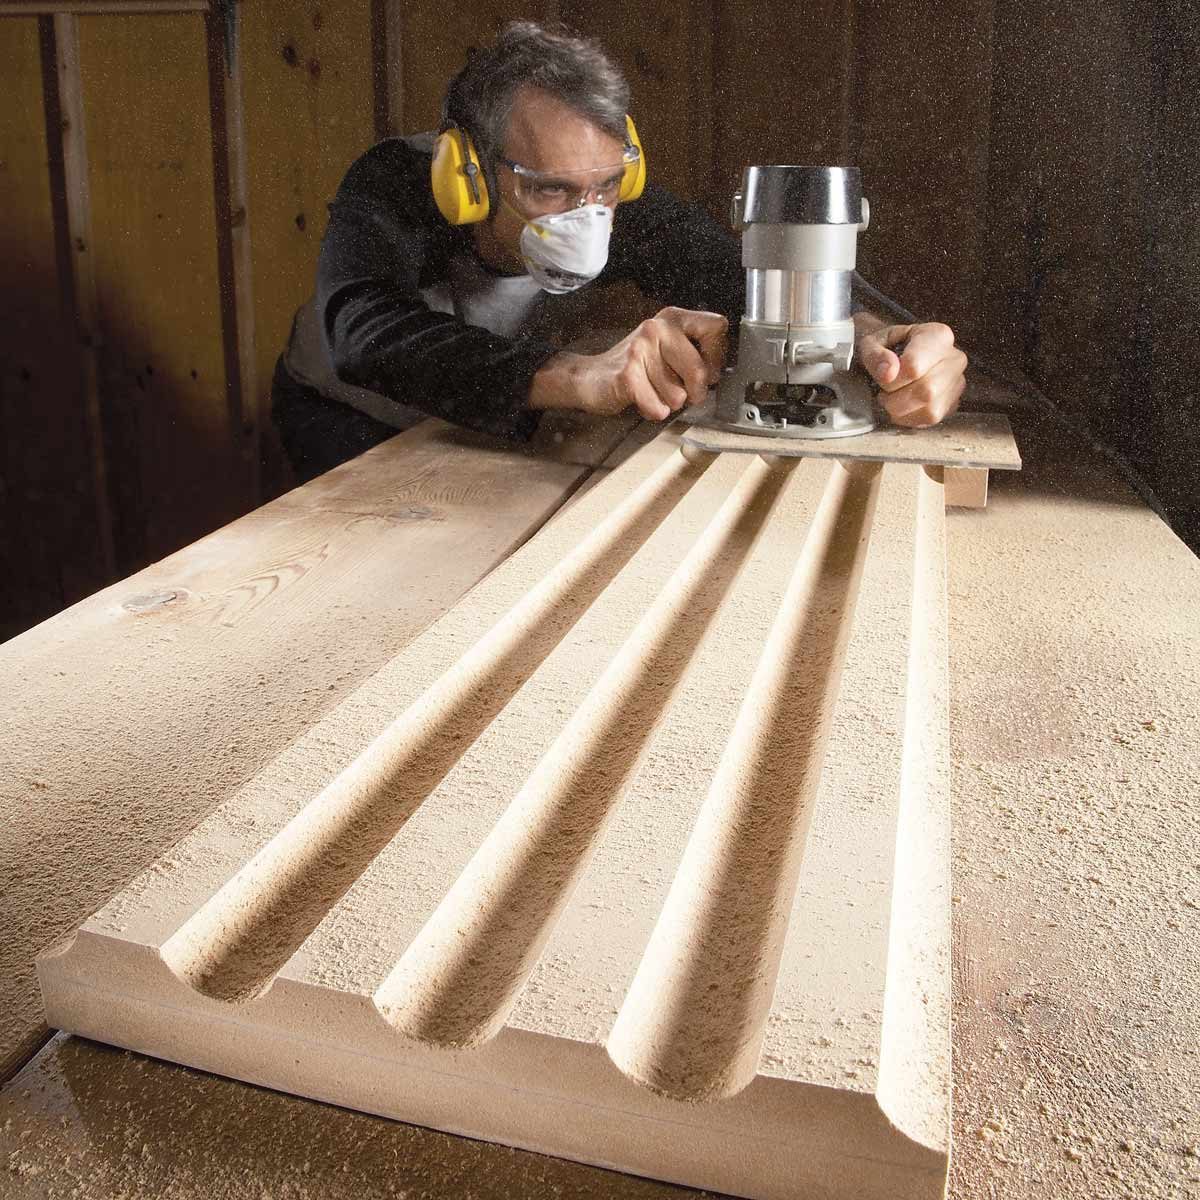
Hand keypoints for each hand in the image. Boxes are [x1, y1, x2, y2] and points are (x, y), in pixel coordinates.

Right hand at [530, 307, 728, 420]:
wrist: (590, 377)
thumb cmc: (636, 367)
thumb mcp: (667, 350)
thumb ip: (694, 354)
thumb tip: (718, 375)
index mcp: (672, 319)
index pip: (716, 326)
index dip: (717, 356)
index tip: (709, 372)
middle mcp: (657, 328)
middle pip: (700, 371)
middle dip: (695, 393)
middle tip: (683, 394)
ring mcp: (641, 349)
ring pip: (679, 396)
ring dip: (668, 403)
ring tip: (652, 390)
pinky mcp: (628, 374)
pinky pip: (658, 407)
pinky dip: (653, 411)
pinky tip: (642, 399)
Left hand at [855, 319, 966, 426]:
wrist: (895, 359)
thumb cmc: (884, 349)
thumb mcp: (871, 344)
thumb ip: (875, 356)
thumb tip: (888, 373)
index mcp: (937, 335)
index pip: (914, 366)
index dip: (892, 378)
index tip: (882, 377)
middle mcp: (955, 358)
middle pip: (926, 389)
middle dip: (896, 397)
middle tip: (883, 391)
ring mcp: (958, 382)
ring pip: (930, 407)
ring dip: (901, 409)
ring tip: (891, 398)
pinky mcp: (953, 404)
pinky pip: (931, 418)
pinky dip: (909, 418)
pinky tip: (901, 406)